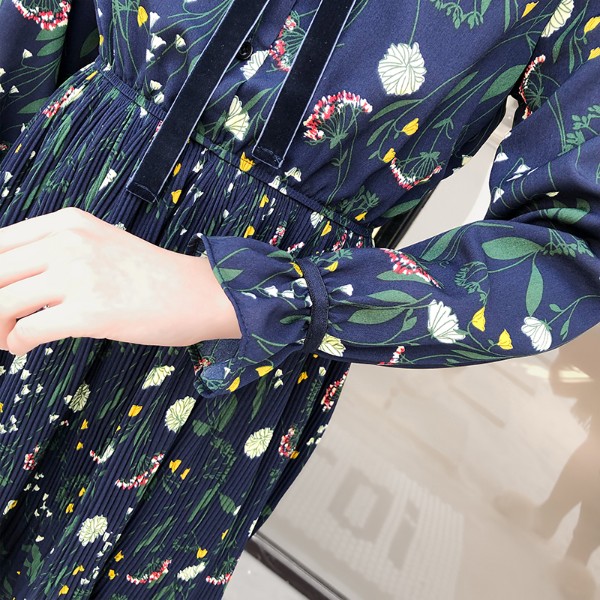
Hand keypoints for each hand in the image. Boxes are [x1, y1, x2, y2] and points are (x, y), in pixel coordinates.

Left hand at [0, 207, 240, 355]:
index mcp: (67, 222)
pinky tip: (25, 346)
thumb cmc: (151, 275)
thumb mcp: (98, 244)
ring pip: (2, 301)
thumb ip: (56, 250)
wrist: (197, 293)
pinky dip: (16, 343)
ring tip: (6, 336)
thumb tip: (10, 280)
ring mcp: (79, 274)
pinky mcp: (90, 311)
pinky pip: (27, 330)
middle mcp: (68, 241)